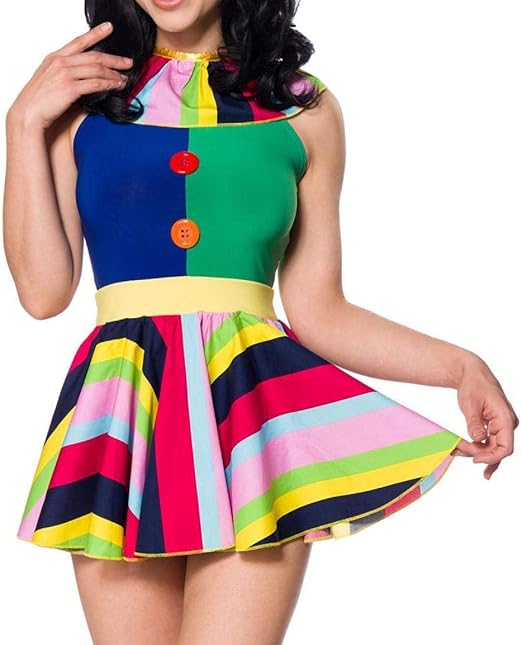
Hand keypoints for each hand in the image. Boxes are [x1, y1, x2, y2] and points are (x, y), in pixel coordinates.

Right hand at [7, 22, 132, 130]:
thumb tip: (83, 74)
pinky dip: (109, 84)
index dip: (96, 33)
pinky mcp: (70, 88)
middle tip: (128, 62)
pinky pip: (96, 84)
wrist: (29, 112)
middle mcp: (61, 62)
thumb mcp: (49, 78)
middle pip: (94, 56)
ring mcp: (65, 74)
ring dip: (114, 74)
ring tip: (124, 79)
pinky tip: (116, 87)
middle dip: (114, 59)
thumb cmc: (39, 99)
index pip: (80, 42)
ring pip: (97, 70)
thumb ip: (64, 71)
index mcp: (55, 57)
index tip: (109, 28)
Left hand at [450, 354, 517, 478]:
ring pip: (493, 448)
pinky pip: (490, 442)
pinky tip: (468, 455)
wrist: (473, 374)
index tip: (474, 459)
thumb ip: (475, 423)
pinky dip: (479, 449)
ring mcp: (502, 426)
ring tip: (457, 452)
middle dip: (480, 455)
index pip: (505, 447)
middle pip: (498, 450)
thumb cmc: (473, 385)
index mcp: (505, 419)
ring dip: (477, 453)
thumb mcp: (470, 404)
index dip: (491, 457)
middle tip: (458, 453)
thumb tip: (478, 440)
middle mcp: (507, 424)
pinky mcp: (495, 426)